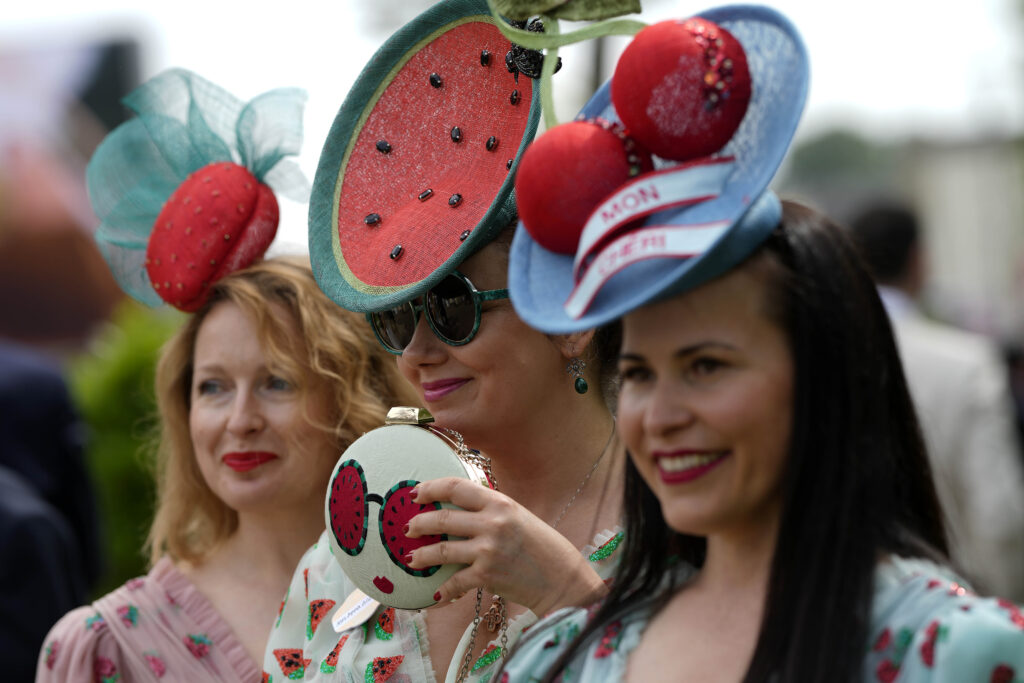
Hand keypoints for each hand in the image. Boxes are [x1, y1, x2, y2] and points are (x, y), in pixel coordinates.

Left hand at [405, 477, 607, 614]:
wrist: (562, 578)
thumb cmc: (540, 546)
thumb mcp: (517, 516)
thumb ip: (489, 511)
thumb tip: (456, 509)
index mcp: (500, 502)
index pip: (456, 487)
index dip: (431, 488)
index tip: (416, 493)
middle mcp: (492, 523)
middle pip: (442, 517)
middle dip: (419, 523)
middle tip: (408, 528)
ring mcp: (488, 549)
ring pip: (442, 549)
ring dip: (422, 556)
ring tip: (411, 559)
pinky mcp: (487, 575)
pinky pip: (455, 582)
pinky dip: (442, 590)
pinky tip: (434, 594)